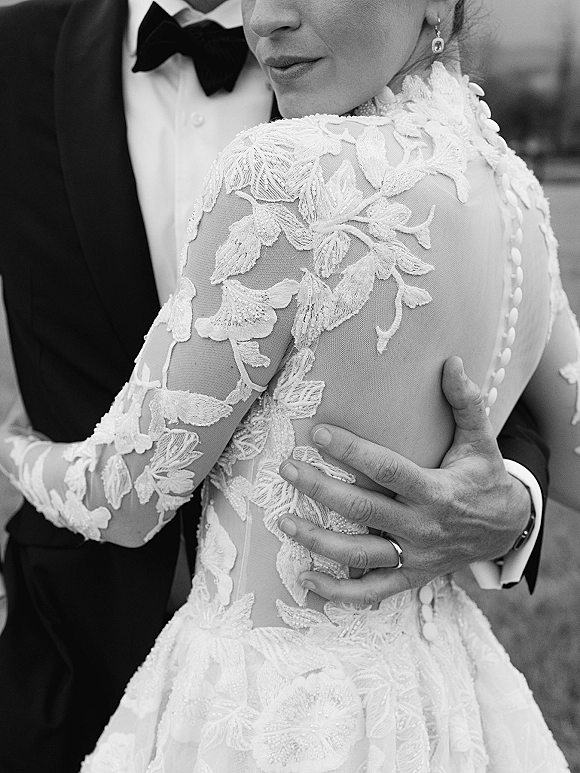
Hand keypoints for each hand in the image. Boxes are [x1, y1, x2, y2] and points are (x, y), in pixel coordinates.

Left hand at [277, 356, 530, 604]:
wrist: (506, 530)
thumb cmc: (484, 478)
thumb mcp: (481, 441)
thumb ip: (466, 403)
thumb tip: (453, 362)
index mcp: (437, 491)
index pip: (387, 469)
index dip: (352, 451)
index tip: (319, 434)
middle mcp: (423, 527)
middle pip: (362, 509)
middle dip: (320, 489)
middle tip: (288, 469)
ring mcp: (415, 557)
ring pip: (359, 553)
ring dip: (318, 540)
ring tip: (283, 521)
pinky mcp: (410, 576)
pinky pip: (371, 591)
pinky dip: (338, 591)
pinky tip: (307, 578)